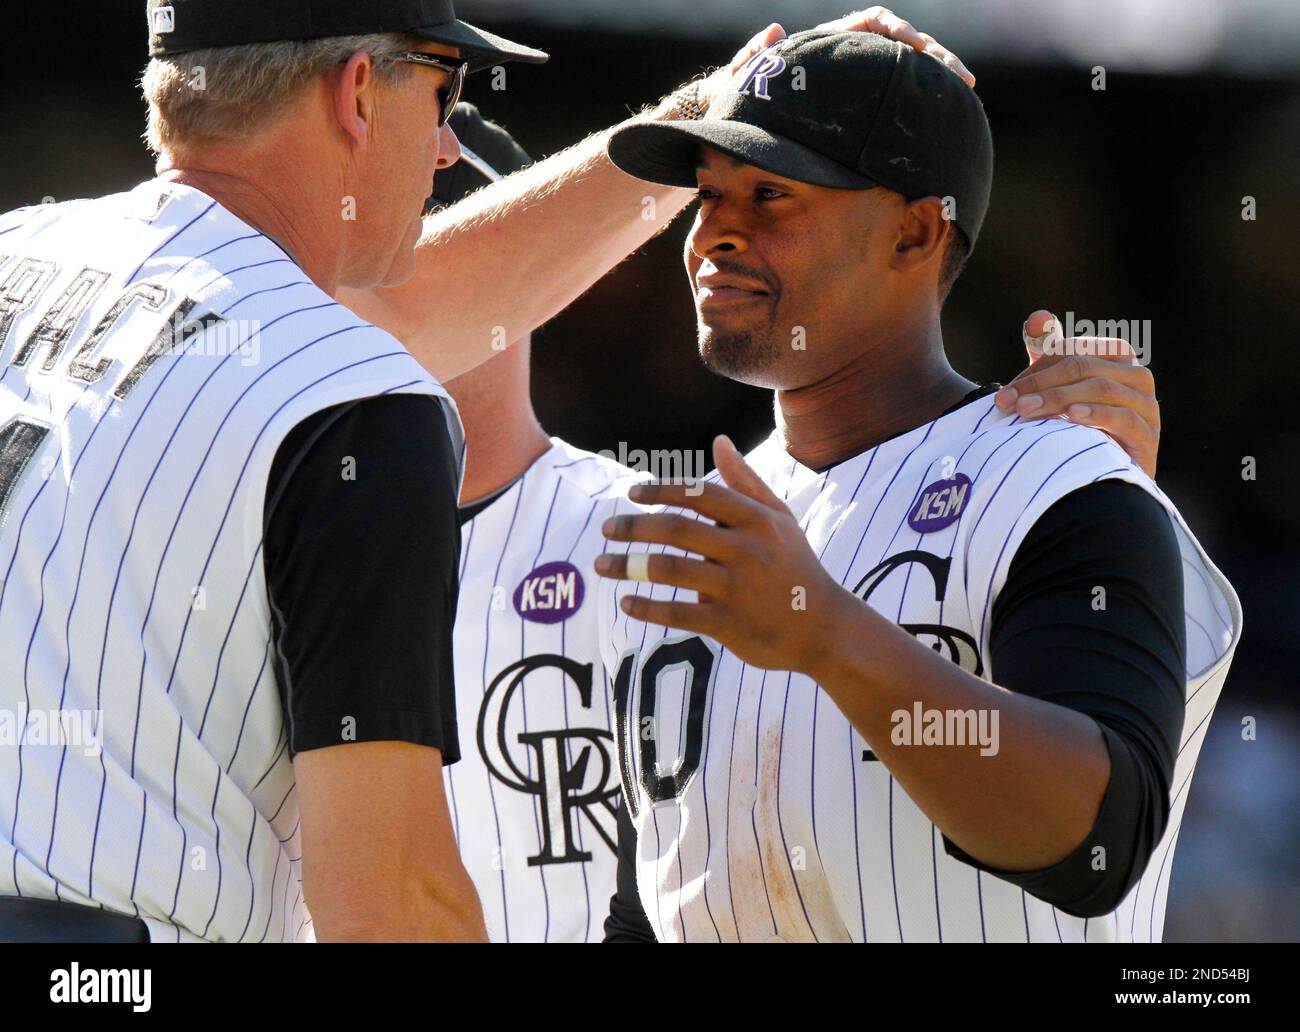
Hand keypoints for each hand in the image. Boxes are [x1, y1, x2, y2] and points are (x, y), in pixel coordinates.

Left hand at [595, 436, 848, 674]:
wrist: (826, 627)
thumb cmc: (795, 567)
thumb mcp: (779, 519)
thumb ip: (745, 482)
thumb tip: (718, 441)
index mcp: (757, 520)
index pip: (700, 494)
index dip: (661, 490)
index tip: (630, 493)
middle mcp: (747, 549)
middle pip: (676, 529)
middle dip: (633, 526)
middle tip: (605, 528)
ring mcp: (738, 588)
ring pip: (670, 569)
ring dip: (628, 565)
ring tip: (601, 564)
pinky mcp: (730, 624)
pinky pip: (678, 613)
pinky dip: (647, 608)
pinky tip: (626, 603)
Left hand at [695, 7, 972, 116]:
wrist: (742, 112)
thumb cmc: (743, 92)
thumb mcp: (744, 74)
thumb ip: (754, 54)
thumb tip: (773, 32)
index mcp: (833, 41)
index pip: (875, 24)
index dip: (901, 32)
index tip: (920, 48)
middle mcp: (852, 54)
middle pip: (904, 46)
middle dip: (936, 58)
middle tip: (963, 81)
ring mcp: (860, 78)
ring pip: (906, 73)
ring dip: (935, 82)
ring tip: (962, 97)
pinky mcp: (863, 104)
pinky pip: (896, 99)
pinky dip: (916, 106)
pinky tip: (939, 123)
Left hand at [996, 309, 1160, 477]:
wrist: (1102, 478)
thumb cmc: (1078, 427)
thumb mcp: (1060, 388)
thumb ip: (1048, 353)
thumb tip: (1037, 318)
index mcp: (1117, 357)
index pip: (1073, 350)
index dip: (1036, 369)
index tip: (1005, 393)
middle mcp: (1137, 376)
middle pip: (1085, 367)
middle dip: (1041, 384)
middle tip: (1009, 404)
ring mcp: (1147, 406)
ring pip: (1102, 388)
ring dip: (1059, 398)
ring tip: (1027, 412)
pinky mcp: (1148, 436)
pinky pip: (1123, 417)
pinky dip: (1095, 414)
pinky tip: (1071, 417)